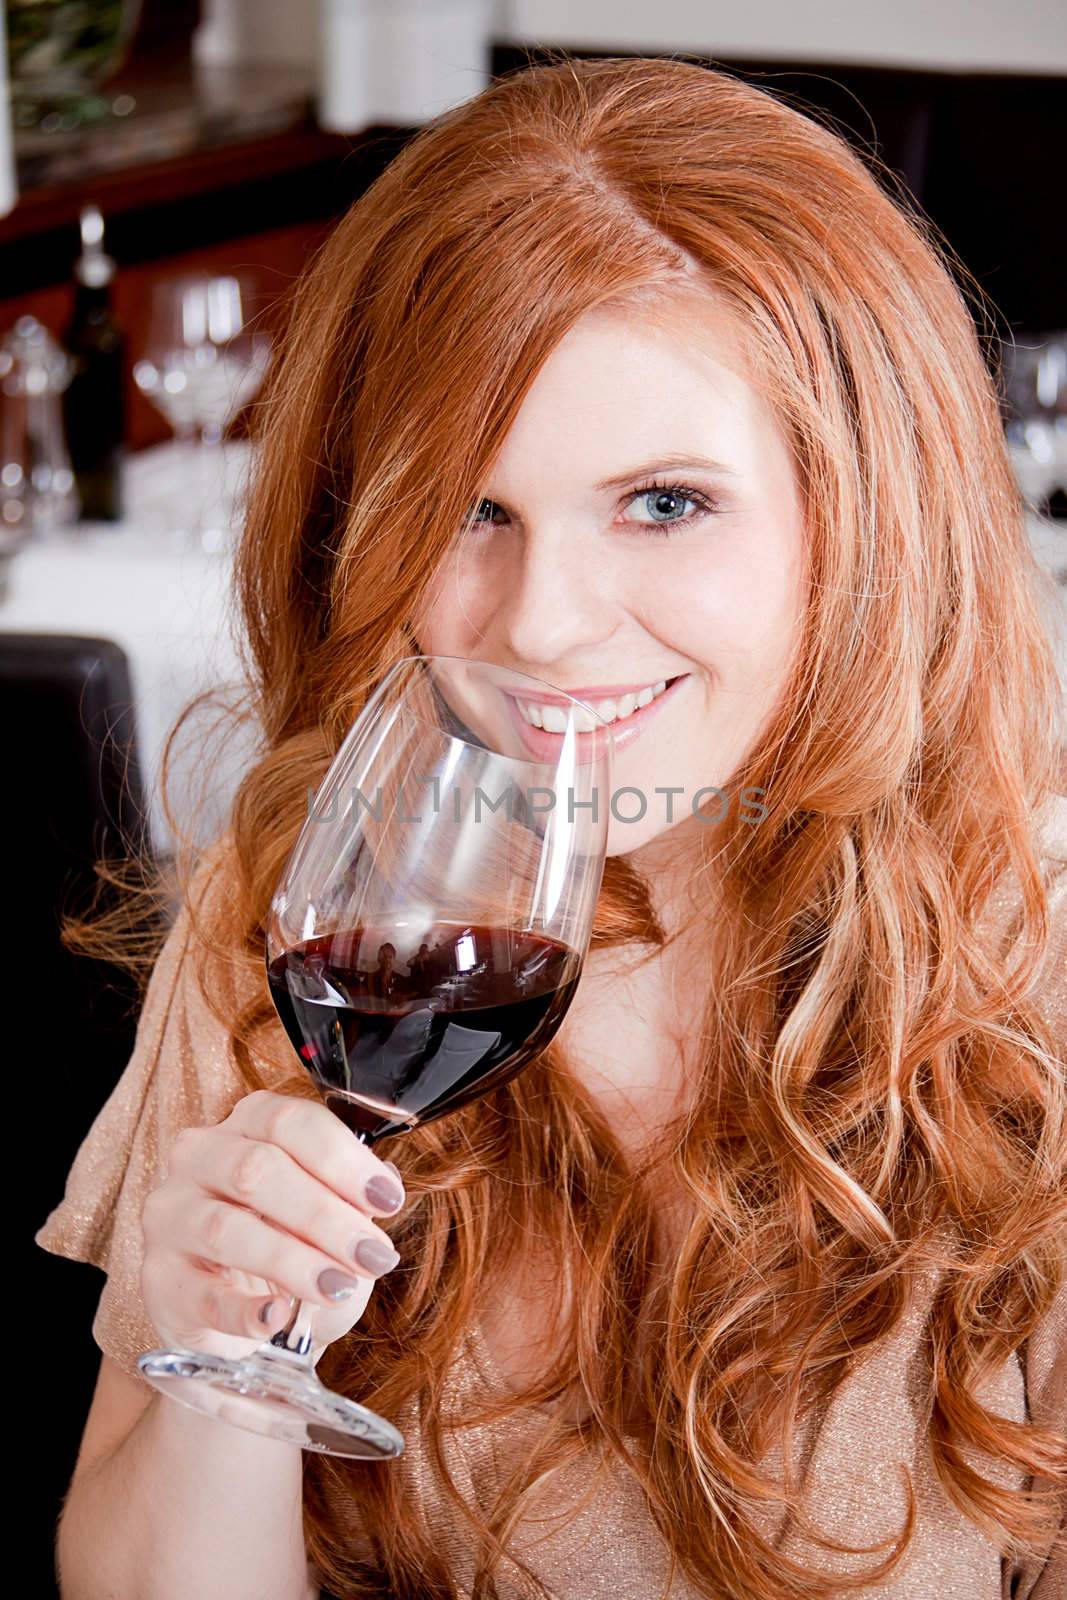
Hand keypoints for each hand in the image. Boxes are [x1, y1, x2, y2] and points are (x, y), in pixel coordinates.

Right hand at [140, 1090, 404, 1361]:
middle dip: (326, 1215)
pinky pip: (201, 1294)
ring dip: (293, 1260)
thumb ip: (353, 1194)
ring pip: (225, 1228)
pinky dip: (244, 1309)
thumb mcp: (327, 1214)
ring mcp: (170, 1216)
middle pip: (257, 1171)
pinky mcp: (158, 1279)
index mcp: (246, 1124)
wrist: (236, 1312)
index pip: (288, 1121)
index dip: (343, 1160)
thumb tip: (384, 1184)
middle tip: (373, 1255)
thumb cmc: (288, 1243)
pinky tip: (278, 1317)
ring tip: (338, 1286)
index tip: (388, 1200)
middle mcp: (198, 1157)